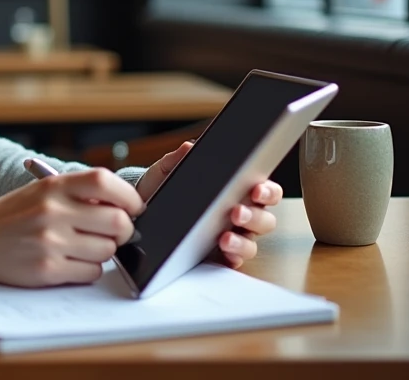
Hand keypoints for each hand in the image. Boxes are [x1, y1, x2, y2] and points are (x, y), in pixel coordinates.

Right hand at [0, 168, 143, 286]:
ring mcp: (50, 241)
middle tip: (116, 232)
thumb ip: (79, 194)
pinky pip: (91, 272)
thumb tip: (125, 207)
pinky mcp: (48, 269)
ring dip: (103, 251)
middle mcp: (53, 211)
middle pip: (117, 221)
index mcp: (54, 187)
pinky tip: (72, 261)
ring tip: (84, 246)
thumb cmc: (15, 214)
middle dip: (124, 230)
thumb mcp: (43, 191)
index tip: (134, 207)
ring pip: (107, 250)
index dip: (129, 196)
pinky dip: (88, 269)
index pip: (105, 182)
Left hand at [137, 141, 282, 269]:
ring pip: (251, 242)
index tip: (256, 189)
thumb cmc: (163, 187)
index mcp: (237, 190)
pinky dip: (231, 258)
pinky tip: (223, 254)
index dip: (268, 191)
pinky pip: (234, 261)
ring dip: (242, 241)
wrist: (140, 212)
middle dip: (255, 217)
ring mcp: (233, 237)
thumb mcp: (167, 170)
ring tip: (224, 237)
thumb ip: (178, 158)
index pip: (266, 191)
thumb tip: (189, 147)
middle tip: (236, 212)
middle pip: (265, 219)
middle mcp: (241, 215)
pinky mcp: (220, 256)